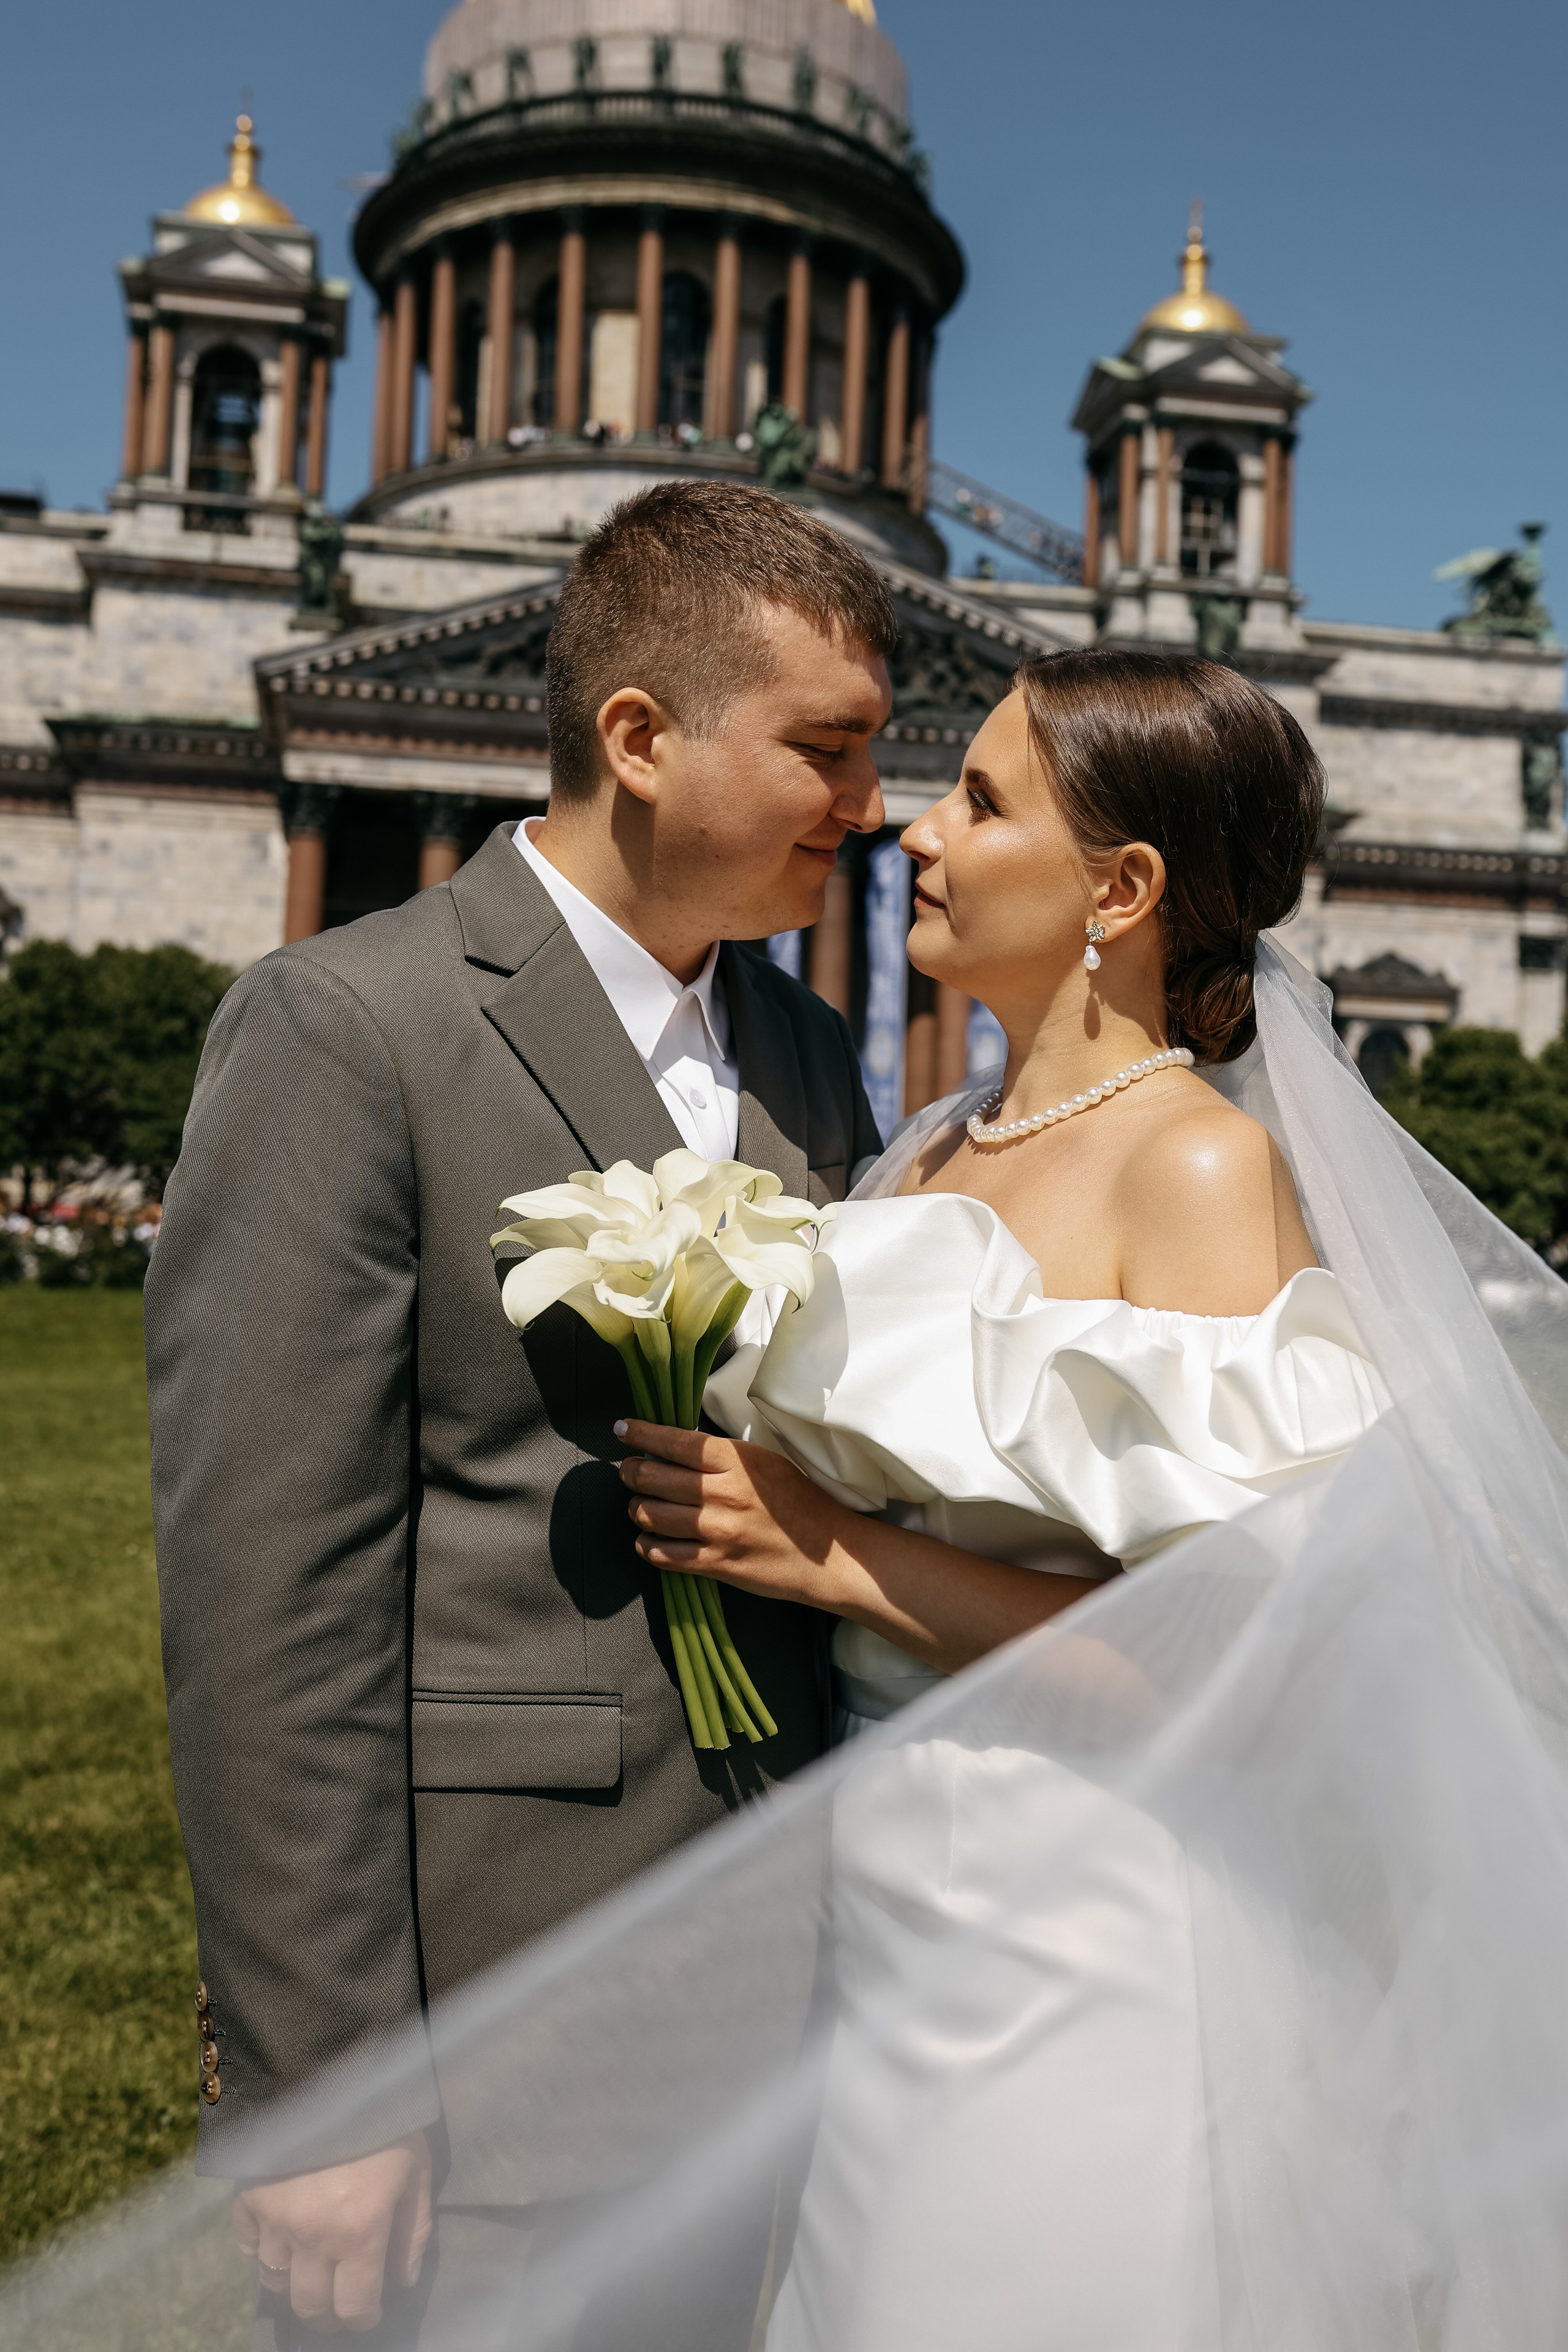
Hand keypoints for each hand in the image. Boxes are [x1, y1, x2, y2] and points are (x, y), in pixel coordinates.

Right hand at [233, 2129, 431, 2334]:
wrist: (329, 2064)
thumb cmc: (385, 2116)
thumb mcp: (416, 2169)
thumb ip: (413, 2230)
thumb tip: (402, 2281)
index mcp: (359, 2232)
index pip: (354, 2306)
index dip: (363, 2318)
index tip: (368, 2312)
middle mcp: (312, 2236)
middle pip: (310, 2305)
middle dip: (327, 2315)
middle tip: (338, 2307)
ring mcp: (275, 2218)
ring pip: (274, 2281)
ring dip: (294, 2284)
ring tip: (311, 2273)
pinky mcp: (248, 2195)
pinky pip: (247, 2245)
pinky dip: (262, 2251)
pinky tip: (280, 2240)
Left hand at [617, 1420, 847, 1605]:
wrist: (828, 1553)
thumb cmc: (798, 1502)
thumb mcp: (765, 1463)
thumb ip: (722, 1457)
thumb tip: (675, 1448)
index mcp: (737, 1461)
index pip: (675, 1442)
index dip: (641, 1434)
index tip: (622, 1430)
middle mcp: (723, 1494)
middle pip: (653, 1477)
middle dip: (631, 1473)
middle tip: (630, 1472)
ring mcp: (718, 1531)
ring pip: (650, 1516)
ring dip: (637, 1509)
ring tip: (641, 1505)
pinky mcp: (716, 1565)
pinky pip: (662, 1555)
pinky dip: (646, 1545)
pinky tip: (649, 1539)